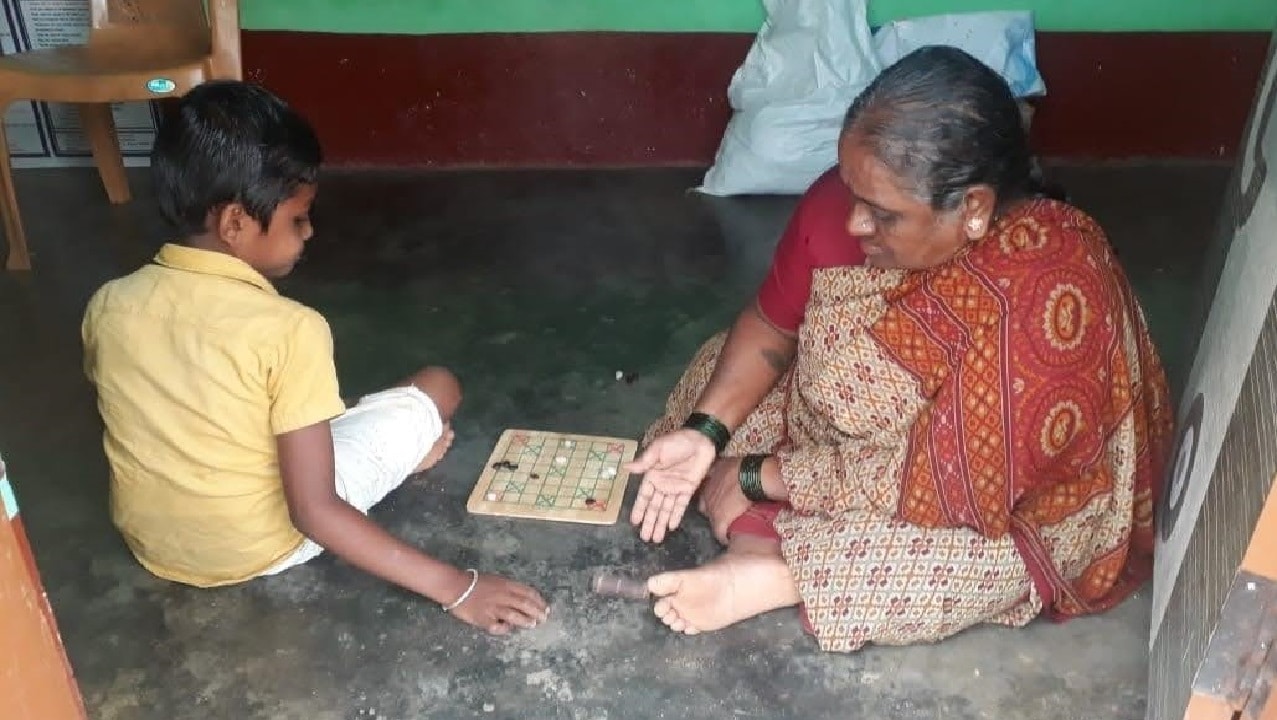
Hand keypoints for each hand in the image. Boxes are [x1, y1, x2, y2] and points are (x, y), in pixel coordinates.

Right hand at [446, 573, 549, 634]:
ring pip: (514, 615)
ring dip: (525, 621)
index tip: (546, 607)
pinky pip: (498, 626)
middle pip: (524, 604)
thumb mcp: (496, 580)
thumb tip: (523, 599)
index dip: (539, 601)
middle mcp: (502, 596)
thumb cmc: (475, 582)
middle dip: (537, 612)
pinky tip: (508, 629)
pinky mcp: (484, 619)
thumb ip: (509, 589)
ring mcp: (493, 608)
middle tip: (544, 618)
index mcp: (506, 585)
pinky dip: (505, 629)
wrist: (455, 586)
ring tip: (532, 624)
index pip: (528, 592)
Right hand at [625, 428, 716, 542]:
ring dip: (661, 523)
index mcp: (652, 475)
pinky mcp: (688, 489)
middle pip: (654, 507)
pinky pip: (681, 505)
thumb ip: (644, 462)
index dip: (639, 509)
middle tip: (645, 538)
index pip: (644, 496)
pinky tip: (671, 527)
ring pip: (666, 509)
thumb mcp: (658, 449)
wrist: (700, 439)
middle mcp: (662, 484)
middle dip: (649, 522)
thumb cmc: (677, 442)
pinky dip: (676, 516)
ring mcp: (675, 488)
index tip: (634, 522)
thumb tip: (625, 468)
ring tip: (656, 538)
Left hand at [697, 458, 752, 543]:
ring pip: (711, 521)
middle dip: (711, 511)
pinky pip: (719, 533)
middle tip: (723, 513)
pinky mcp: (720, 521)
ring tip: (726, 528)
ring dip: (718, 524)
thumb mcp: (726, 463)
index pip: (703, 494)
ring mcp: (711, 509)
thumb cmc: (742, 467)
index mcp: (707, 483)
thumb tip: (725, 467)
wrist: (750, 477)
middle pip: (704, 508)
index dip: (711, 498)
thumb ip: (721, 467)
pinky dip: (723, 537)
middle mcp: (706, 496)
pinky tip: (727, 540)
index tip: (719, 501)